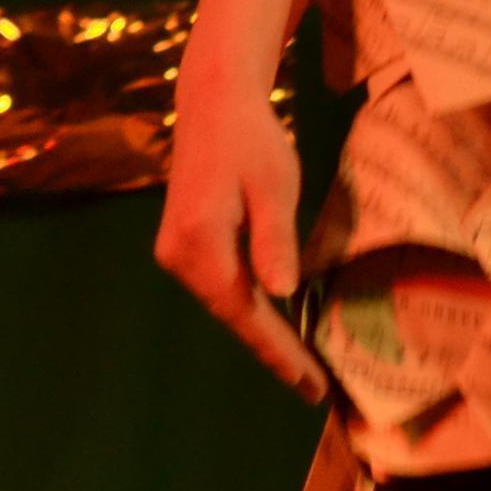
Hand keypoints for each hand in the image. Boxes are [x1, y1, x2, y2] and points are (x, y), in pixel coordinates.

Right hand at [154, 84, 325, 403]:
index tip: (310, 385)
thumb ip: (274, 240)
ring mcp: (175, 253)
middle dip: (274, 351)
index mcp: (201, 244)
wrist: (214, 103)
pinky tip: (277, 324)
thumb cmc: (252, 140)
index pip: (246, 313)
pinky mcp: (183, 245)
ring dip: (263, 333)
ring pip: (226, 305)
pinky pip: (221, 288)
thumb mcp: (274, 186)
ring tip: (303, 365)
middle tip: (316, 387)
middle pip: (233, 316)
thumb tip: (283, 294)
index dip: (279, 352)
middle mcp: (178, 257)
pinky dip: (250, 309)